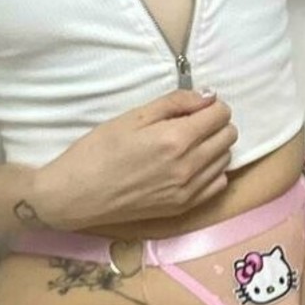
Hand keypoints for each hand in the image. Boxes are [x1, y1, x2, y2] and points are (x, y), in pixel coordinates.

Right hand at [30, 88, 236, 230]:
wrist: (76, 195)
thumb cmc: (99, 150)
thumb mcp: (134, 116)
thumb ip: (176, 103)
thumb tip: (209, 96)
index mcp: (176, 139)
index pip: (220, 115)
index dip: (211, 105)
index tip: (195, 106)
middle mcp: (189, 167)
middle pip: (228, 136)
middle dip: (215, 124)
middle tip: (191, 122)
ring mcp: (188, 191)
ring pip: (225, 160)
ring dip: (214, 146)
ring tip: (188, 143)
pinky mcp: (182, 208)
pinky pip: (217, 185)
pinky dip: (212, 171)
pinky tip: (191, 165)